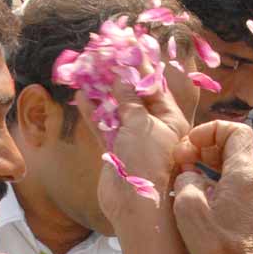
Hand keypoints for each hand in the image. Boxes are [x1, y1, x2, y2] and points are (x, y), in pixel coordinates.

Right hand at [74, 62, 190, 226]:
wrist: (136, 206)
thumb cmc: (149, 162)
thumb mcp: (143, 124)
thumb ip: (130, 100)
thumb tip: (122, 78)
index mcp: (171, 119)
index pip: (155, 86)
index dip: (140, 66)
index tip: (127, 46)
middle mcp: (154, 128)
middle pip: (134, 96)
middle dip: (120, 76)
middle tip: (104, 54)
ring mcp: (134, 140)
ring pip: (116, 110)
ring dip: (103, 92)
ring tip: (89, 71)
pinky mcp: (116, 151)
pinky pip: (104, 127)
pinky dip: (93, 113)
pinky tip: (81, 97)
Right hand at [172, 121, 252, 253]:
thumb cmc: (220, 249)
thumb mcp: (189, 210)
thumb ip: (186, 180)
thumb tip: (189, 174)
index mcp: (244, 173)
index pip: (235, 129)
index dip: (209, 130)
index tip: (189, 146)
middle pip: (234, 145)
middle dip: (205, 146)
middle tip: (182, 161)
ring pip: (234, 164)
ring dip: (209, 164)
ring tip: (186, 178)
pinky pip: (237, 183)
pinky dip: (216, 180)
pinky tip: (199, 197)